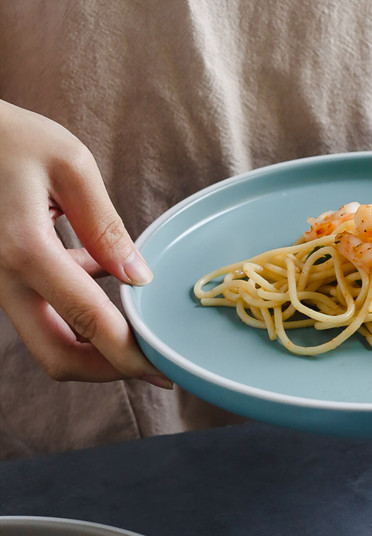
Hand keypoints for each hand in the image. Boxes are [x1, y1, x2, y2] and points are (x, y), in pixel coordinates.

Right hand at [0, 100, 171, 384]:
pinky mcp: (1, 279)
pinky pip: (42, 313)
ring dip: (96, 345)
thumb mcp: (69, 165)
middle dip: (109, 370)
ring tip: (141, 330)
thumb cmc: (8, 137)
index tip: (164, 370)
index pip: (89, 321)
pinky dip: (78, 316)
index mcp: (26, 249)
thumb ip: (105, 226)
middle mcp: (4, 277)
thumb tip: (138, 278)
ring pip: (49, 341)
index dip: (130, 355)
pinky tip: (106, 282)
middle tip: (152, 366)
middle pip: (58, 356)